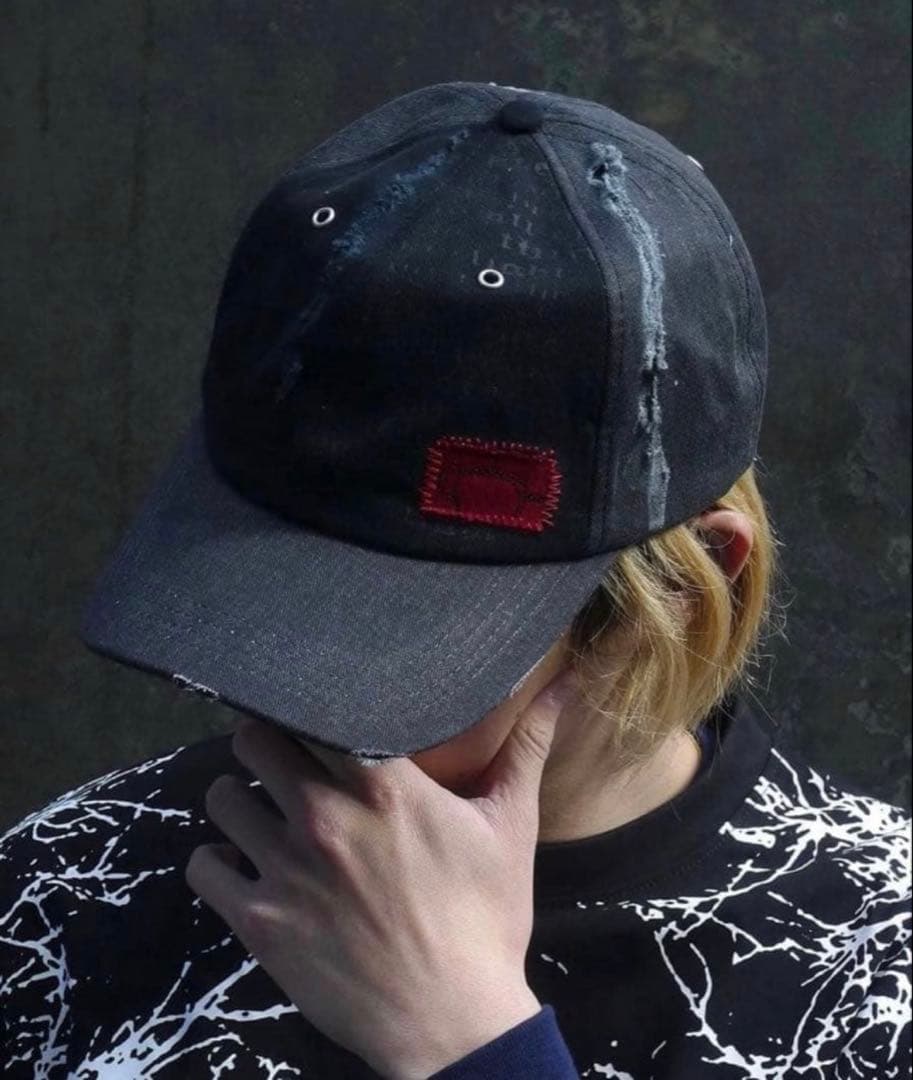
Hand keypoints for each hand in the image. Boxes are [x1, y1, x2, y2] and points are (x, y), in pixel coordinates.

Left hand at [184, 666, 575, 1078]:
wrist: (454, 1022)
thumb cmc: (485, 919)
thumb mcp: (510, 827)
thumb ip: (527, 747)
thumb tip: (565, 685)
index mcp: (383, 784)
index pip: (313, 710)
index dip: (305, 706)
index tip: (309, 710)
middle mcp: (324, 814)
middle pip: (255, 741)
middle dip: (266, 744)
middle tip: (283, 759)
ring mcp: (285, 868)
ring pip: (222, 798)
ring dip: (239, 799)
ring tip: (260, 810)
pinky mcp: (258, 920)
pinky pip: (204, 866)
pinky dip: (216, 861)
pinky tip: (240, 866)